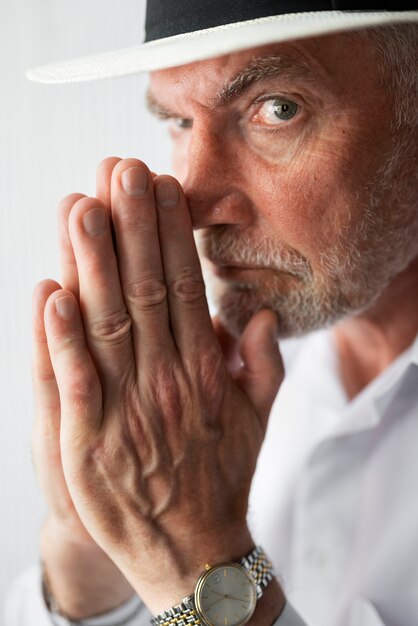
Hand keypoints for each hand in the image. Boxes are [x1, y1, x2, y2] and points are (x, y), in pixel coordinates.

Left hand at [41, 157, 283, 612]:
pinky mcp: (87, 442)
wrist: (192, 548)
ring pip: (106, 325)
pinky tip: (49, 292)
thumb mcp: (258, 419)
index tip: (159, 188)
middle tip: (118, 171)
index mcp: (202, 373)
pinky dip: (59, 338)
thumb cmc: (222, 477)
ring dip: (92, 265)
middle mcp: (165, 382)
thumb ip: (261, 363)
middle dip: (131, 227)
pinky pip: (72, 382)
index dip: (169, 235)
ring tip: (81, 208)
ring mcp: (125, 411)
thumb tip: (254, 312)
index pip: (184, 288)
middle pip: (144, 292)